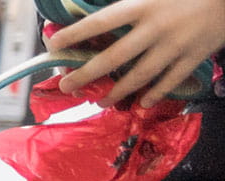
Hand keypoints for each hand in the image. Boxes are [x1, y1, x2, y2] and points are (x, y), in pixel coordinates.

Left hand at [50, 0, 224, 106]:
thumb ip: (129, 3)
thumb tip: (98, 15)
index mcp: (144, 4)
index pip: (101, 21)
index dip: (75, 34)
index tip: (54, 44)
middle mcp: (156, 27)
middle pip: (113, 56)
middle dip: (86, 74)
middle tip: (67, 86)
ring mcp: (175, 45)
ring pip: (139, 75)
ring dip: (117, 91)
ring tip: (100, 101)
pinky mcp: (194, 56)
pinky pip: (170, 81)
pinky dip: (155, 94)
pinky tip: (142, 103)